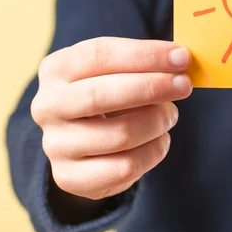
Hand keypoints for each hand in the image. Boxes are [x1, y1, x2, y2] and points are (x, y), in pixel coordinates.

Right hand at [31, 37, 191, 199]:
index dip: (144, 55)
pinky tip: (160, 140)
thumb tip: (180, 59)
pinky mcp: (69, 177)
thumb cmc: (109, 93)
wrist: (82, 141)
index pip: (99, 55)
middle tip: (184, 85)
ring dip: (157, 122)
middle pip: (102, 94)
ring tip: (170, 115)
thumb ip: (143, 62)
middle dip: (152, 88)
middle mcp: (48, 105)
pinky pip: (125, 167)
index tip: (180, 57)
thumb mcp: (117, 70)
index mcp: (56, 68)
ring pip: (120, 135)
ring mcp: (56, 144)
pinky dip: (153, 152)